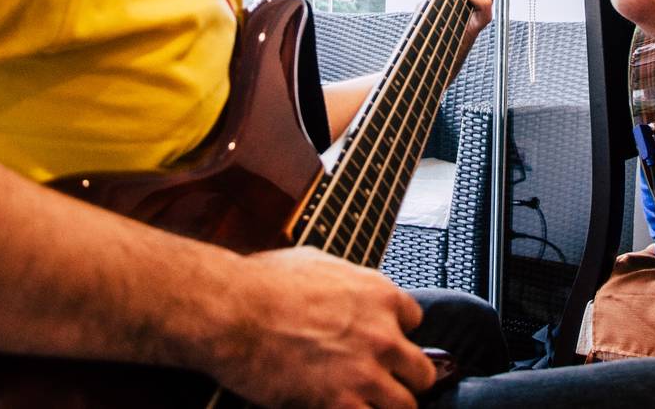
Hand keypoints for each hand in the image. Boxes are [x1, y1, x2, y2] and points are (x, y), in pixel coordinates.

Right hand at [213, 247, 434, 407]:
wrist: (233, 311)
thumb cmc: (262, 284)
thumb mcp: (314, 261)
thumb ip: (341, 279)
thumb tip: (340, 284)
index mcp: (377, 294)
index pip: (414, 321)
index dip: (395, 334)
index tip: (381, 344)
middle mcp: (381, 333)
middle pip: (421, 370)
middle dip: (404, 378)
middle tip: (383, 382)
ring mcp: (365, 371)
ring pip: (405, 405)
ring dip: (387, 405)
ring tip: (365, 403)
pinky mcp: (341, 402)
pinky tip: (341, 408)